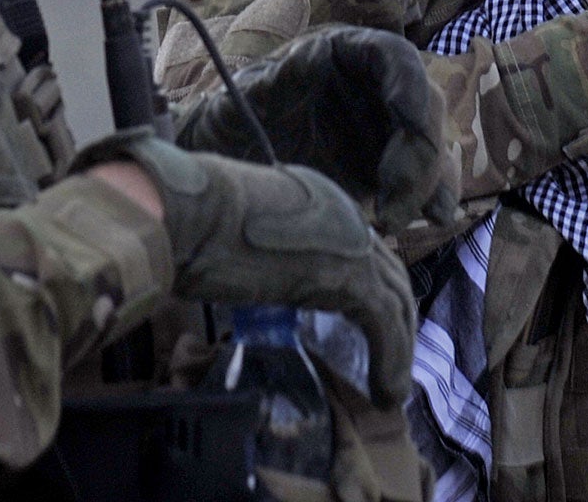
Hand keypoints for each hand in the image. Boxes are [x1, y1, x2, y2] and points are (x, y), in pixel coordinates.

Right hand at [93, 135, 414, 405]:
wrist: (189, 212)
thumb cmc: (191, 220)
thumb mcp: (240, 231)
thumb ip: (263, 250)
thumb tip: (257, 275)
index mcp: (316, 197)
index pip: (357, 246)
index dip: (366, 286)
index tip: (362, 324)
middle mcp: (343, 213)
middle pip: (387, 271)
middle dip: (394, 318)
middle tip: (387, 358)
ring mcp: (351, 244)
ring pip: (395, 300)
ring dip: (398, 348)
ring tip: (390, 388)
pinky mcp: (350, 278)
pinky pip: (386, 325)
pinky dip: (391, 361)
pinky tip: (384, 390)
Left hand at [173, 25, 455, 230]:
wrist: (225, 173)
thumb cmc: (223, 129)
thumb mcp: (238, 106)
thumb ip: (268, 88)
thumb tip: (294, 66)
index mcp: (337, 53)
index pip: (393, 57)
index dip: (411, 88)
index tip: (411, 130)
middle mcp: (371, 85)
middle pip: (423, 106)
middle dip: (419, 155)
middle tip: (391, 205)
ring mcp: (383, 126)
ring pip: (431, 144)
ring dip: (429, 182)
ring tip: (393, 221)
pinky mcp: (387, 166)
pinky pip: (425, 177)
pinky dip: (430, 198)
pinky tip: (426, 219)